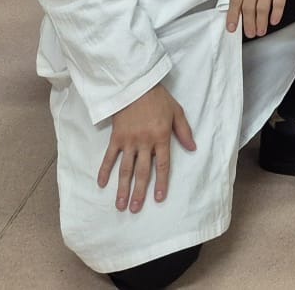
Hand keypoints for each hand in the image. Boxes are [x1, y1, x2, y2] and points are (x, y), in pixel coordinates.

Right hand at [97, 83, 195, 212]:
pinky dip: (105, 170)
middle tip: (135, 209)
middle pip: (142, 172)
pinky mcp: (116, 137)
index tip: (159, 198)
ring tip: (120, 205)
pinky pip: (109, 157)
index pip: (163, 165)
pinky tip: (101, 184)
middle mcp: (145, 142)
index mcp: (161, 137)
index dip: (161, 182)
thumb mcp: (177, 112)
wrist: (136, 84)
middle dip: (139, 192)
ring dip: (122, 188)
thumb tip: (193, 149)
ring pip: (125, 169)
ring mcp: (129, 141)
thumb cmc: (158, 98)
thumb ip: (184, 132)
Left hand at [227, 0, 294, 36]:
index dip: (233, 15)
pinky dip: (276, 14)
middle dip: (248, 23)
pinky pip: (279, 1)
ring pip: (262, 6)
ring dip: (261, 22)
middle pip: (248, 6)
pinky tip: (275, 21)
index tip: (232, 28)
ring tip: (262, 30)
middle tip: (251, 33)